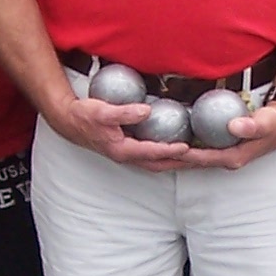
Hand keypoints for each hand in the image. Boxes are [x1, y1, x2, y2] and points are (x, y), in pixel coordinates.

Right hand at [46, 94, 191, 169]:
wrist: (70, 123)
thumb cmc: (85, 116)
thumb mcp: (102, 111)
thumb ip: (124, 112)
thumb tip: (146, 111)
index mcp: (123, 150)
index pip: (152, 152)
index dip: (170, 150)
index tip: (188, 148)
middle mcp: (130, 156)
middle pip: (162, 164)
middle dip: (183, 164)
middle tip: (205, 161)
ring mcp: (131, 156)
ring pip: (161, 163)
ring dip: (180, 163)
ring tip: (202, 160)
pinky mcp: (132, 151)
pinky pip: (156, 156)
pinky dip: (171, 156)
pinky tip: (184, 148)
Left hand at [153, 96, 275, 170]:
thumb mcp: (267, 123)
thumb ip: (252, 125)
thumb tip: (233, 126)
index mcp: (231, 157)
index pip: (200, 158)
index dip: (181, 155)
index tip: (163, 149)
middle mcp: (222, 158)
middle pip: (188, 162)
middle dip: (166, 160)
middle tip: (142, 155)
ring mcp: (219, 153)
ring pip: (188, 157)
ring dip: (167, 154)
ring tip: (144, 150)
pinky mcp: (217, 145)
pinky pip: (193, 146)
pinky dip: (178, 143)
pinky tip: (163, 134)